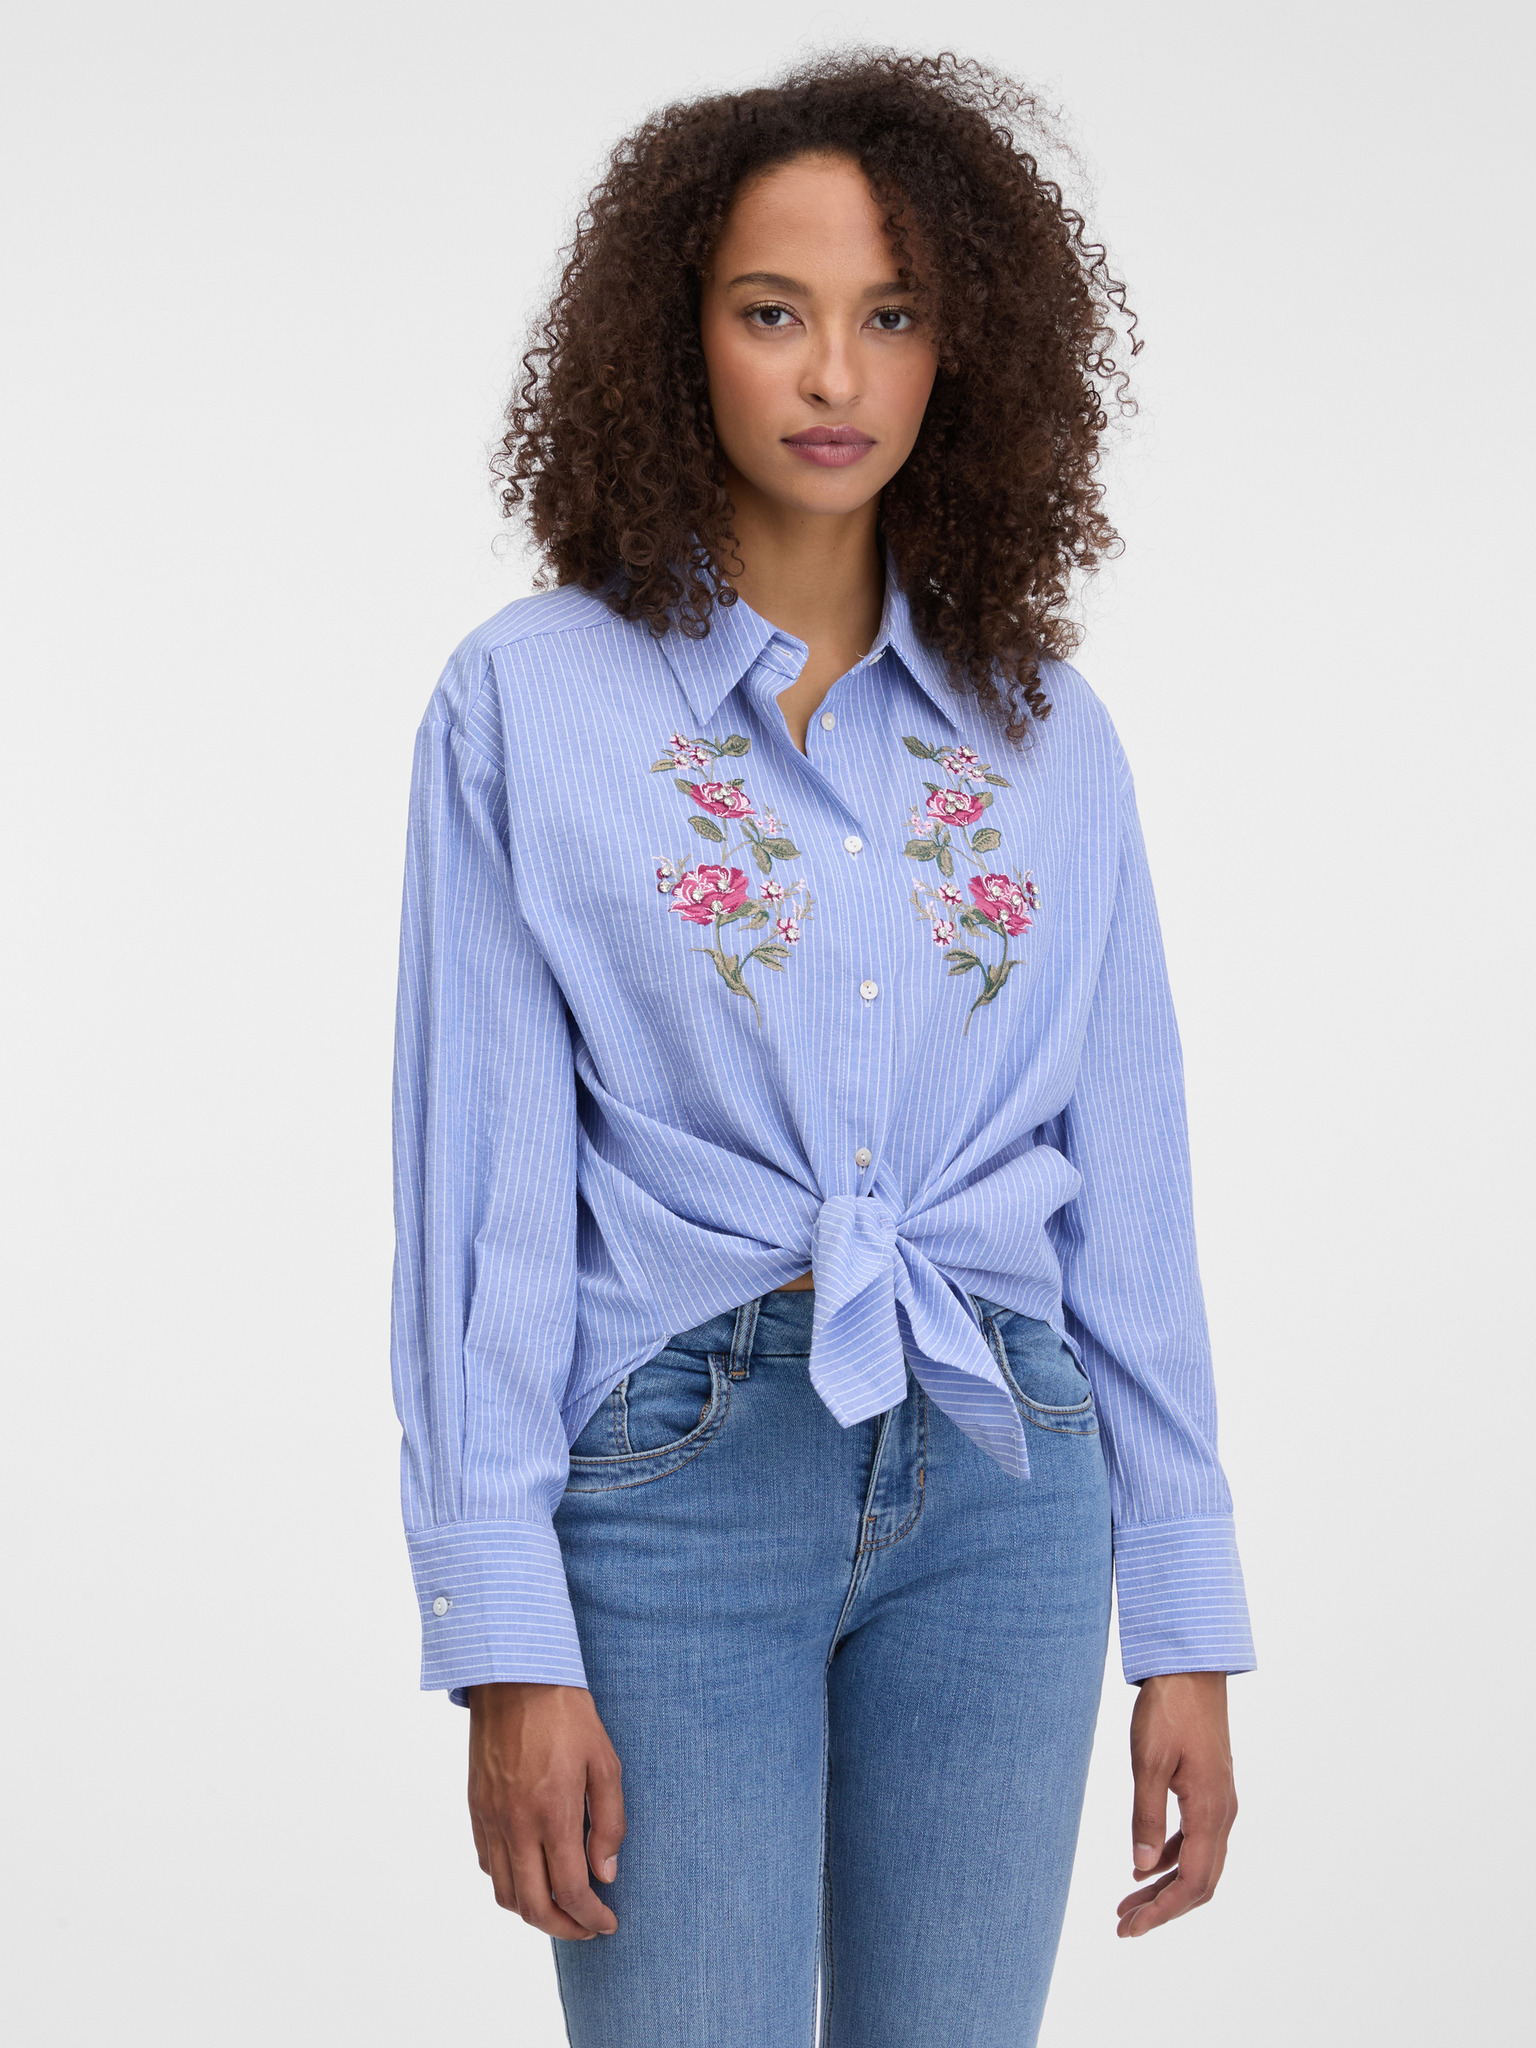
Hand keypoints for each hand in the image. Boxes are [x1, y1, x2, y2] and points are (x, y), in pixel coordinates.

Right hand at [466, 1681, 624, 1940]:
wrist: (514, 1677)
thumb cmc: (566, 1714)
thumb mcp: (604, 1762)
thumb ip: (609, 1823)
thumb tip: (605, 1873)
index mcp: (552, 1813)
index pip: (571, 1890)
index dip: (591, 1918)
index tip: (608, 1923)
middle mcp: (516, 1824)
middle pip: (532, 1906)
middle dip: (563, 1928)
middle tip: (587, 1927)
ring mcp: (491, 1818)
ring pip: (504, 1892)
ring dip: (533, 1911)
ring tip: (560, 1905)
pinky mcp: (476, 1808)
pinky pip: (488, 1864)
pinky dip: (509, 1882)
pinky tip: (531, 1871)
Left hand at [1116, 1671, 1235, 1938]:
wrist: (1192, 1668)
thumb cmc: (1169, 1710)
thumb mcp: (1148, 1762)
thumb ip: (1145, 1817)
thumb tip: (1139, 1869)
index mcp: (1211, 1812)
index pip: (1192, 1882)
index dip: (1162, 1912)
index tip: (1129, 1929)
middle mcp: (1223, 1813)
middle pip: (1200, 1881)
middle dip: (1163, 1908)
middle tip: (1124, 1925)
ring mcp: (1219, 1801)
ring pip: (1198, 1862)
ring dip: (1165, 1886)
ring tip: (1128, 1902)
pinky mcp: (1210, 1788)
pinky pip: (1195, 1838)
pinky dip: (1170, 1857)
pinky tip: (1144, 1864)